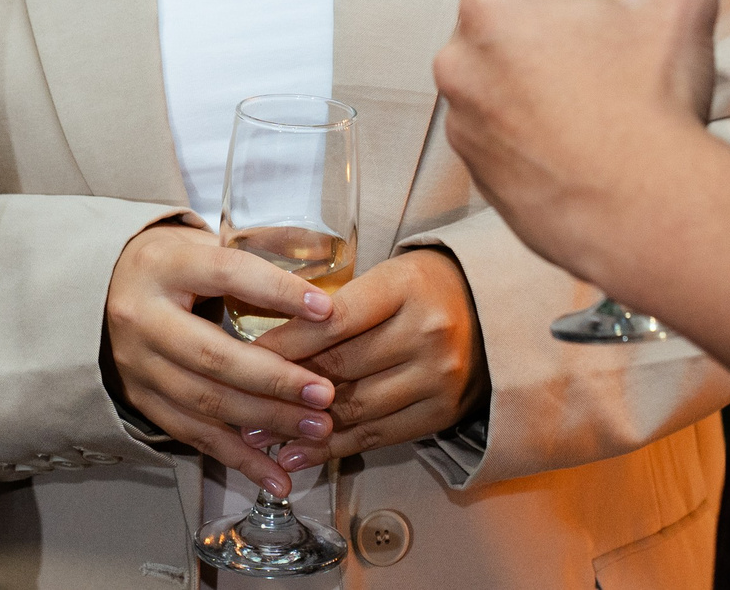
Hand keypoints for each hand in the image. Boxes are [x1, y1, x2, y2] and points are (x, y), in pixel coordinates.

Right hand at [105, 222, 337, 492]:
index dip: (277, 292)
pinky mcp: (142, 400)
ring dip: (266, 422)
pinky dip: (239, 459)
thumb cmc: (170, 265)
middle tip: (324, 393)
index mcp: (164, 266)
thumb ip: (253, 256)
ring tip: (316, 429)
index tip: (326, 310)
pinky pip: (194, 436)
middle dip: (275, 379)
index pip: (225, 274)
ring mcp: (139, 365)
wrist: (101, 291)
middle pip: (213, 355)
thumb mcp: (200, 243)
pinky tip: (277, 476)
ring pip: (205, 403)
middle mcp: (144, 318)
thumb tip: (323, 270)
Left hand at [256, 249, 488, 471]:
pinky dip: (334, 447)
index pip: (335, 319)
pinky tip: (299, 453)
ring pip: (355, 408)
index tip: (244, 356)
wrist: (490, 311)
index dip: (286, 342)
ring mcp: (437, 377)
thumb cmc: (421, 288)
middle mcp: (425, 332)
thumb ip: (334, 305)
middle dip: (283, 388)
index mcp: (404, 287)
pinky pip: (378, 435)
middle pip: (341, 367)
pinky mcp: (441, 412)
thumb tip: (266, 339)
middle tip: (238, 402)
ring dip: (301, 426)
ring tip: (258, 435)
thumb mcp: (383, 276)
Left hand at [432, 0, 727, 287]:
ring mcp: (465, 126)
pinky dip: (527, 126)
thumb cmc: (653, 108)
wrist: (649, 217)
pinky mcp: (480, 178)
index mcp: (495, 8)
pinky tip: (577, 137)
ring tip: (587, 87)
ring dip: (526, 71)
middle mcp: (462, 63)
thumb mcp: (684, 6)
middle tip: (581, 20)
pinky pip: (496, 133)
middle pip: (487, 13)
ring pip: (489, 76)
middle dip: (530, 10)